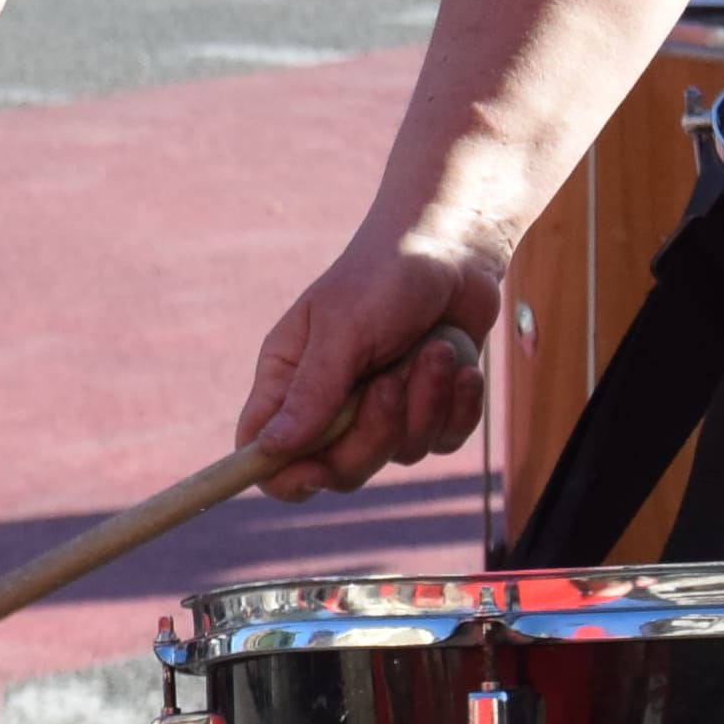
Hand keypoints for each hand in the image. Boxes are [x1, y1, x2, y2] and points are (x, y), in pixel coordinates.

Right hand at [233, 217, 506, 497]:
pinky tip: (460, 367)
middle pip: (339, 469)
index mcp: (289, 378)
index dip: (282, 474)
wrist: (457, 249)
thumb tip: (270, 450)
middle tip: (389, 381)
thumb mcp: (343, 329)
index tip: (312, 473)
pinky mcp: (429, 409)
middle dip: (374, 433)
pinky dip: (458, 406)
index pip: (264, 450)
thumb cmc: (385, 276)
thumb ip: (312, 392)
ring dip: (425, 402)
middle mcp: (330, 402)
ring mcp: (382, 410)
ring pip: (399, 455)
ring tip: (434, 348)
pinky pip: (443, 441)